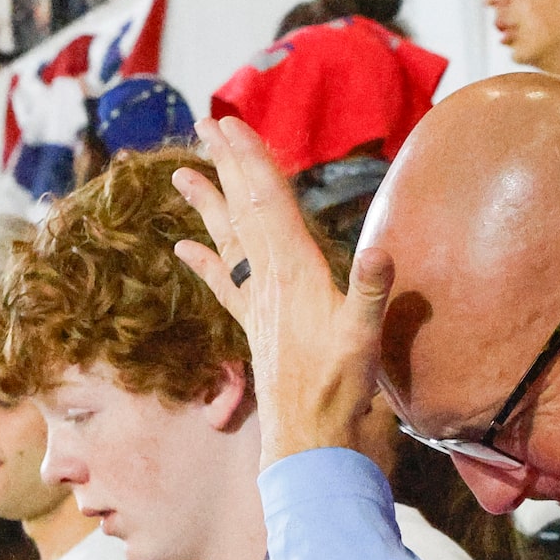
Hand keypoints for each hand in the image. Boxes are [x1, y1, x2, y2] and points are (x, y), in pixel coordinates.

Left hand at [174, 116, 388, 467]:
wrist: (309, 436)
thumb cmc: (340, 387)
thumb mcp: (364, 336)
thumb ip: (371, 291)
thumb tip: (378, 250)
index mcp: (295, 270)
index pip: (269, 201)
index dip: (251, 159)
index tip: (231, 123)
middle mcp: (270, 279)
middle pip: (244, 209)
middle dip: (226, 163)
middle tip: (205, 122)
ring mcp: (258, 302)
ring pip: (229, 240)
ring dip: (208, 204)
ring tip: (181, 174)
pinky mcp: (255, 326)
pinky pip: (226, 284)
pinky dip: (205, 262)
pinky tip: (184, 249)